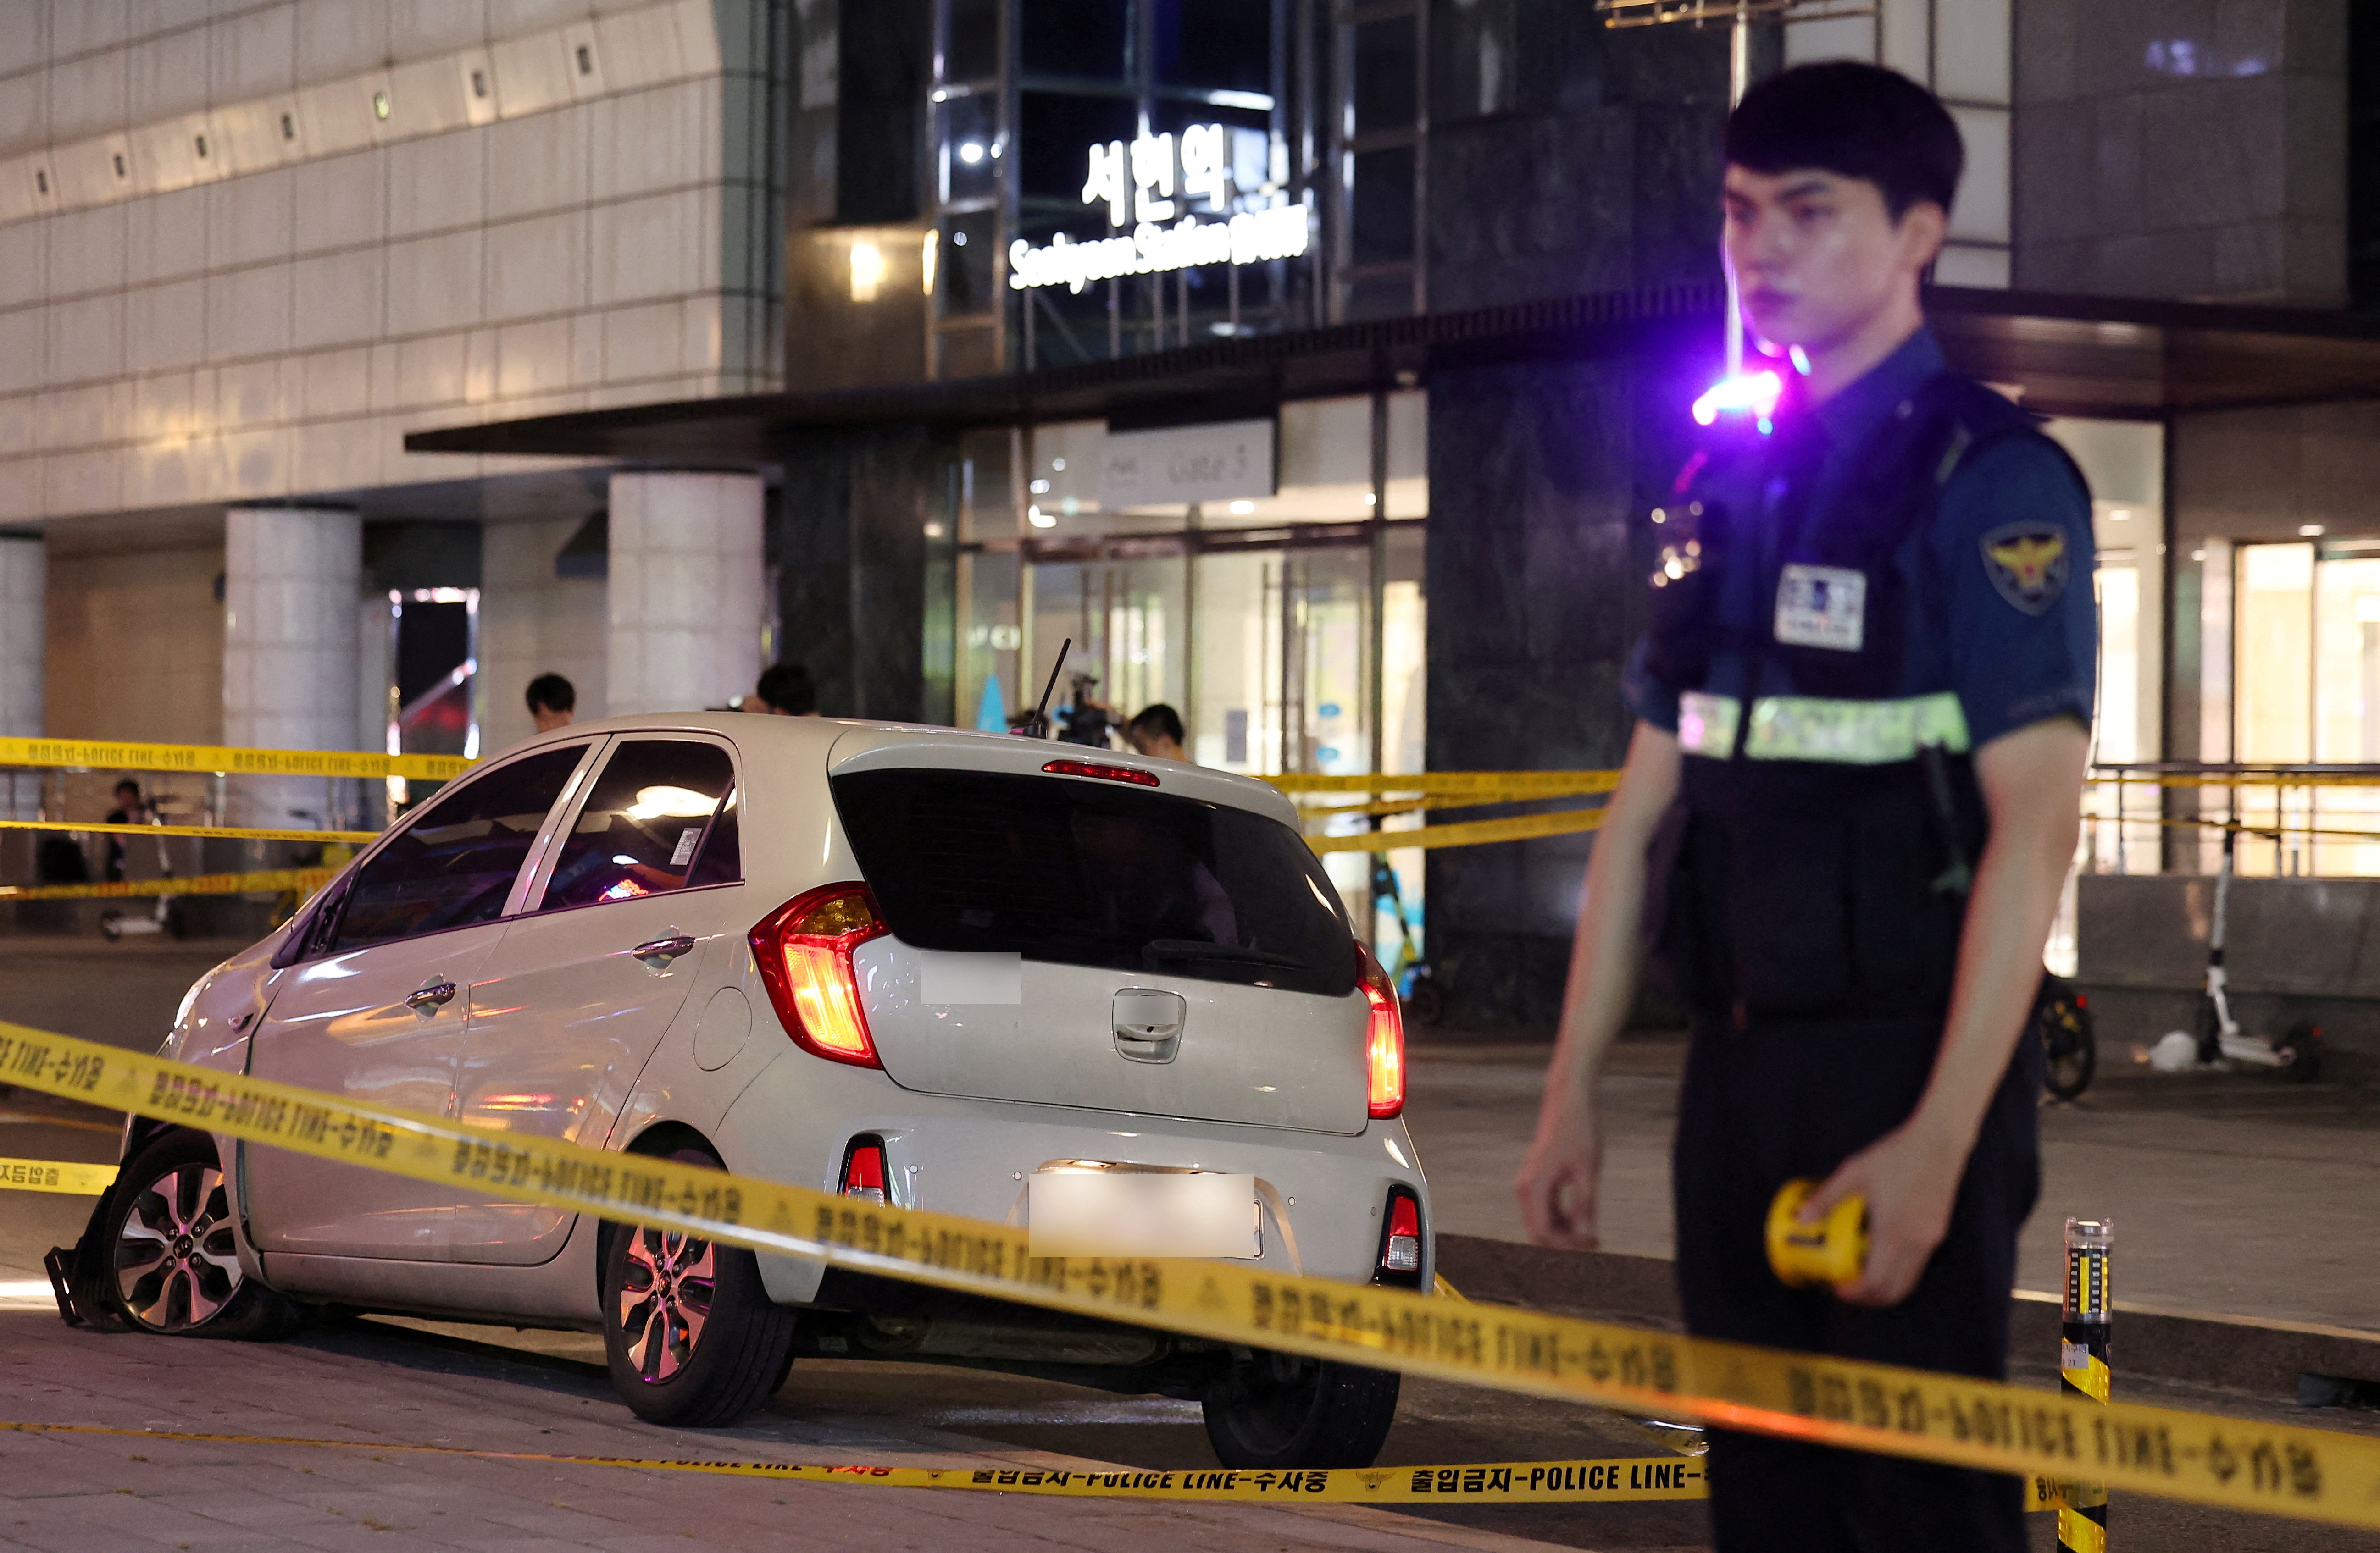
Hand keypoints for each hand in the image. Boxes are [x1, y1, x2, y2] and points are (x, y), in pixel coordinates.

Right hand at [1516, 1107, 1602, 1250]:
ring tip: (1594, 1233)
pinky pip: (1546, 1208)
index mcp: (1534, 1186)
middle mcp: (1526, 1188)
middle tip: (1594, 1242)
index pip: (1542, 1231)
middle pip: (1539, 1230)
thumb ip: (1585, 1206)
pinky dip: (1563, 1218)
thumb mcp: (1587, 1171)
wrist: (1569, 1103)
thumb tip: (1586, 1238)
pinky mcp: (1538, 1180)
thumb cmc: (1579, 1132)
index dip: (1566, 1244)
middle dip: (1565, 1241)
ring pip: (1542, 1221)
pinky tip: (1585, 1218)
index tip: (1591, 1244)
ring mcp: (1530, 1184)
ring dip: (1565, 1231)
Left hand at [1802, 1120, 1966, 1306]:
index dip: (1856, 1293)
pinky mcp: (1938, 1231)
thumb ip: (1828, 1197)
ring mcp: (1930, 1239)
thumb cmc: (1896, 1155)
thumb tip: (1802, 1216)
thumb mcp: (1855, 1172)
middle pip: (1895, 1290)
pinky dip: (1899, 1272)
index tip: (1838, 1290)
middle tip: (1849, 1291)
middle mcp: (1916, 1242)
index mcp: (1894, 1232)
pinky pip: (1918, 1265)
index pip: (1876, 1281)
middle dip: (1870, 1298)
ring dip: (1886, 1287)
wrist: (1939, 1141)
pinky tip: (1882, 1256)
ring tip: (1863, 1278)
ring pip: (1909, 1280)